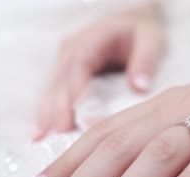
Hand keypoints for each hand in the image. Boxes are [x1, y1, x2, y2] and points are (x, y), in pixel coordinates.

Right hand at [34, 2, 164, 139]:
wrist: (130, 23)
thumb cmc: (140, 33)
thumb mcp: (150, 40)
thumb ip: (145, 61)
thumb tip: (140, 87)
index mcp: (92, 40)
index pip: (79, 64)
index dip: (77, 90)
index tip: (79, 115)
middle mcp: (72, 51)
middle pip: (60, 82)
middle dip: (58, 110)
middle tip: (60, 136)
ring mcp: (64, 64)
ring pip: (51, 91)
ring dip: (46, 115)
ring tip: (41, 141)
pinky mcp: (64, 77)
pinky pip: (52, 96)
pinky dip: (46, 115)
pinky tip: (39, 136)